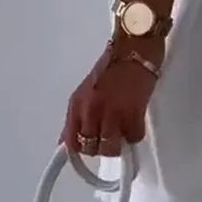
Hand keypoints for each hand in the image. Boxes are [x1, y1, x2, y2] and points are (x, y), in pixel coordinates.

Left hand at [61, 39, 162, 157]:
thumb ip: (77, 117)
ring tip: (124, 131)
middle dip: (102, 147)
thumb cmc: (112, 66)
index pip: (70, 141)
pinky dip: (136, 134)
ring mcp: (112, 112)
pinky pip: (134, 138)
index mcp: (77, 104)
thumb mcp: (86, 91)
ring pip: (111, 148)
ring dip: (119, 144)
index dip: (80, 151)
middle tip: (111, 136)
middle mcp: (91, 110)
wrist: (135, 47)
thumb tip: (65, 144)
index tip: (88, 153)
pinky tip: (136, 121)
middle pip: (92, 148)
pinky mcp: (134, 112)